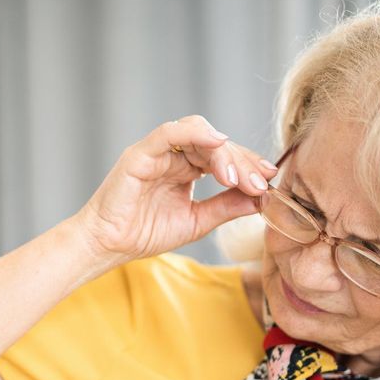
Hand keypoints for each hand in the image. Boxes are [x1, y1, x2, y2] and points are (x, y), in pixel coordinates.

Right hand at [71, 115, 278, 263]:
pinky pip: (169, 132)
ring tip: (237, 177)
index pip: (223, 157)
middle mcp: (173, 155)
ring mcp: (157, 151)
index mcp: (186, 168)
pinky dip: (194, 133)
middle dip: (241, 161)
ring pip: (198, 135)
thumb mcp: (197, 222)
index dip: (247, 166)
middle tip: (260, 182)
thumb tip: (262, 198)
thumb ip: (226, 206)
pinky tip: (217, 142)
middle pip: (216, 144)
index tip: (269, 180)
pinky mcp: (140, 154)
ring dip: (223, 153)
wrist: (109, 246)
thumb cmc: (145, 234)